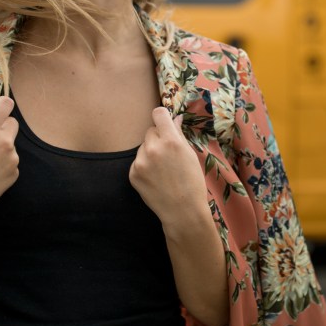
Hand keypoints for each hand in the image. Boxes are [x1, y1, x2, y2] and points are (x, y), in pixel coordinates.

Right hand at [0, 96, 18, 228]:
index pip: (6, 105)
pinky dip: (3, 165)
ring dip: (2, 148)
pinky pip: (11, 162)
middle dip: (3, 126)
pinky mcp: (15, 172)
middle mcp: (5, 141)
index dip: (1, 105)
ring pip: (11, 145)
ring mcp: (13, 157)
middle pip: (13, 123)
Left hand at [129, 107, 207, 229]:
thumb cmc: (192, 183)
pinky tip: (156, 179)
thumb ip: (179, 135)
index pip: (158, 113)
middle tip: (168, 154)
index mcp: (171, 141)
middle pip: (150, 131)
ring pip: (143, 147)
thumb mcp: (190, 155)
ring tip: (163, 171)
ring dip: (151, 153)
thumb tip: (175, 119)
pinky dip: (144, 167)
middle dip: (158, 138)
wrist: (182, 211)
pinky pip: (137, 162)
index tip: (164, 123)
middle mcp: (153, 148)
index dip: (162, 117)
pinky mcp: (132, 174)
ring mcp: (140, 162)